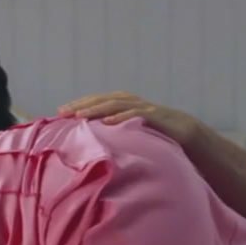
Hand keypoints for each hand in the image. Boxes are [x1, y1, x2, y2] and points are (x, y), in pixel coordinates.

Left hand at [57, 91, 197, 144]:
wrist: (186, 132)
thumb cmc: (155, 134)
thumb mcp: (130, 132)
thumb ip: (113, 133)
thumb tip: (90, 144)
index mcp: (123, 103)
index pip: (96, 101)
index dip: (78, 104)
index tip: (59, 112)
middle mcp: (131, 102)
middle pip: (102, 100)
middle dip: (82, 105)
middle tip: (63, 112)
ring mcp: (143, 107)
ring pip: (116, 105)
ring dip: (96, 109)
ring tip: (80, 116)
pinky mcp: (155, 115)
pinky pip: (136, 114)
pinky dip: (120, 117)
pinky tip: (107, 122)